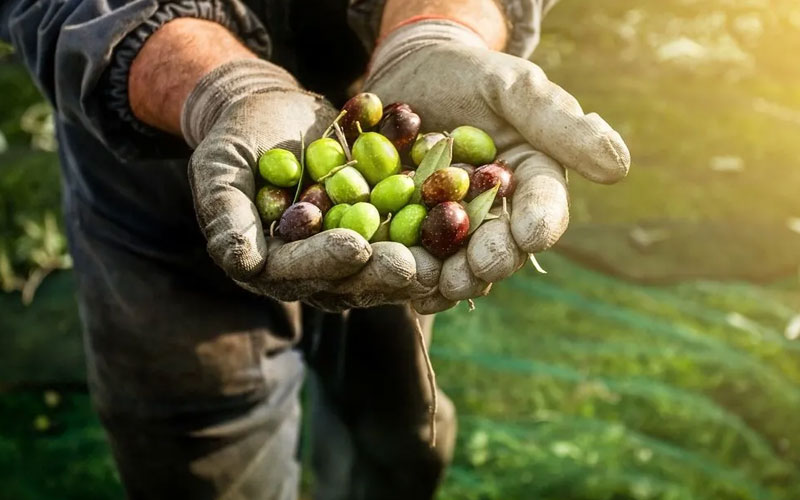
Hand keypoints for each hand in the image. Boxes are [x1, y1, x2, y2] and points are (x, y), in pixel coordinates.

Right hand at [184, 59, 436, 309]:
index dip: (325, 261)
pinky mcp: (379, 231)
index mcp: (270, 263)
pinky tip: (461, 225)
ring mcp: (349, 252)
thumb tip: (239, 261)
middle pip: (349, 279)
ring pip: (385, 266)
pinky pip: (407, 236)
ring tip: (447, 257)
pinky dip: (433, 232)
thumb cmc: (237, 138)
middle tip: (414, 266)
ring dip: (417, 263)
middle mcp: (312, 267)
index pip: (297, 270)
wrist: (273, 112)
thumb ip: (226, 213)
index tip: (354, 247)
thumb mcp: (220, 167)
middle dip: (382, 272)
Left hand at [364, 20, 630, 312]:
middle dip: (493, 260)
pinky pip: (416, 258)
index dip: (540, 222)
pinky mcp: (413, 230)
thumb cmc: (470, 74)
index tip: (531, 236)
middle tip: (479, 269)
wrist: (412, 74)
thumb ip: (558, 123)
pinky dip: (411, 274)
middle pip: (502, 245)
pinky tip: (405, 287)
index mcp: (532, 179)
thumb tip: (618, 167)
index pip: (544, 206)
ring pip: (459, 262)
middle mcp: (498, 212)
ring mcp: (454, 226)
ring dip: (451, 278)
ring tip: (437, 284)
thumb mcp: (513, 87)